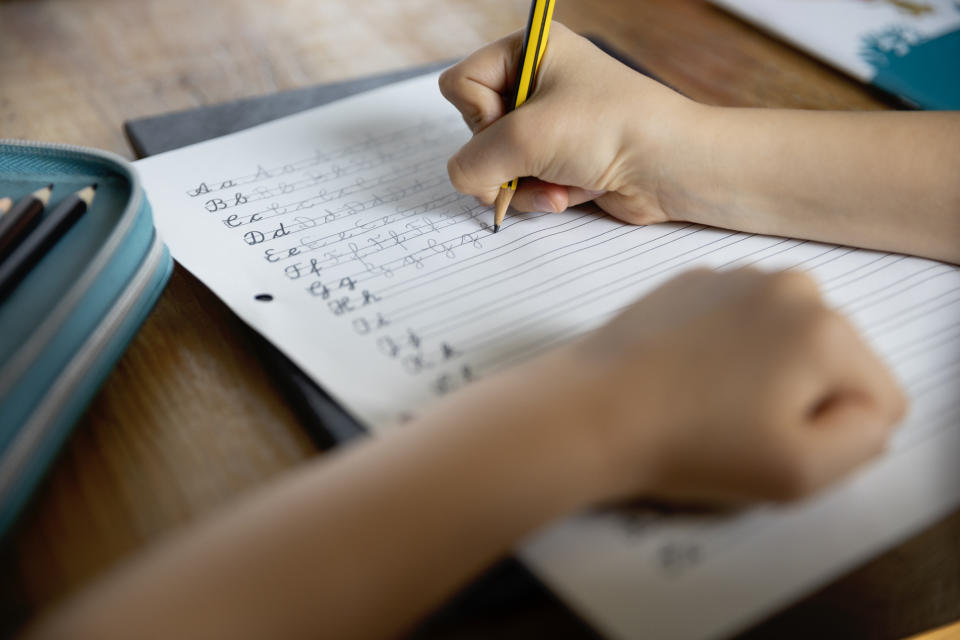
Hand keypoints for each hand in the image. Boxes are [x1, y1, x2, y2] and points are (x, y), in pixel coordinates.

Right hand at [439, 22, 698, 224]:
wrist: (671, 166)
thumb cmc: (610, 130)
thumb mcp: (524, 140)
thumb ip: (472, 163)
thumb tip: (464, 180)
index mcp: (529, 50)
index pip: (461, 83)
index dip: (478, 116)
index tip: (515, 127)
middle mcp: (537, 81)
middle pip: (478, 130)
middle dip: (506, 159)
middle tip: (537, 163)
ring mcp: (550, 122)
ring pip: (500, 164)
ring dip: (525, 183)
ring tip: (559, 187)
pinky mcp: (563, 157)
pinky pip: (525, 181)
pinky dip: (543, 193)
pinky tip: (571, 193)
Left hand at [535, 268, 906, 503]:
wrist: (590, 412)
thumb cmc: (691, 445)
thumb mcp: (801, 473)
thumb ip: (865, 441)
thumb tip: (867, 411)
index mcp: (827, 330)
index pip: (880, 399)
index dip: (838, 437)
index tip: (778, 443)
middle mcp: (790, 286)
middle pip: (834, 363)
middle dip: (803, 400)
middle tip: (742, 428)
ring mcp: (736, 277)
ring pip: (785, 341)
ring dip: (764, 374)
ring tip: (710, 403)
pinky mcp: (692, 282)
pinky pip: (738, 324)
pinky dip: (724, 351)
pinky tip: (685, 378)